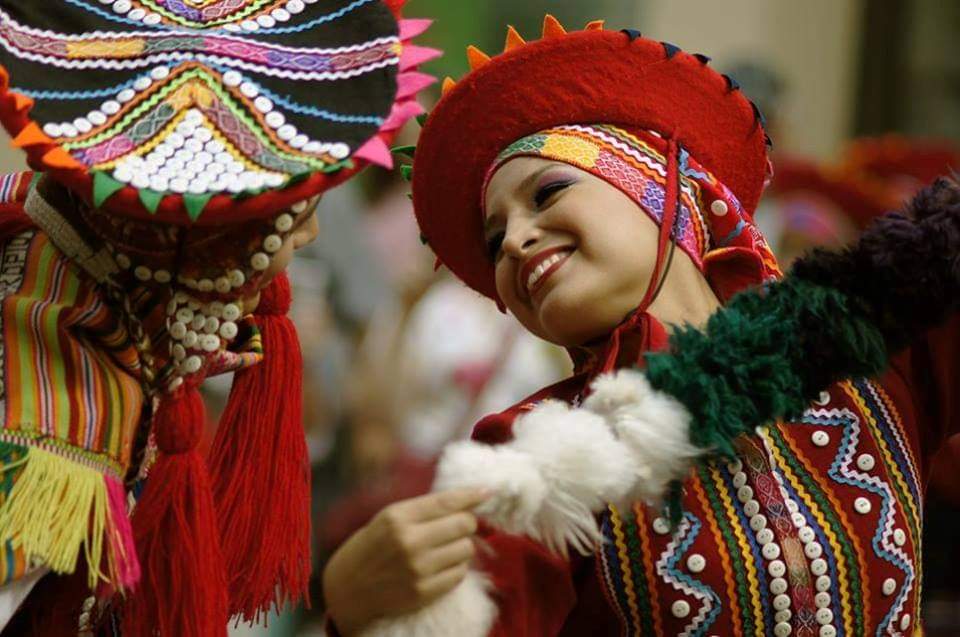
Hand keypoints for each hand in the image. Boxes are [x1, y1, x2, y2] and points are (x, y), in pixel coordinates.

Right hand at [322, 488, 488, 634]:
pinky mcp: (425, 592)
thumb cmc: (370, 547)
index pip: (447, 501)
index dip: (471, 495)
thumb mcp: (389, 518)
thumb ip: (424, 508)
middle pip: (464, 524)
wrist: (347, 590)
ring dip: (461, 547)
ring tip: (443, 549)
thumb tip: (467, 499)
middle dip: (466, 523)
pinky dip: (455, 567)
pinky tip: (439, 566)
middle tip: (457, 526)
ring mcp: (418, 569)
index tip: (486, 492)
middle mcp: (409, 542)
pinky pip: (460, 573)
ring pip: (467, 549)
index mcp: (398, 517)